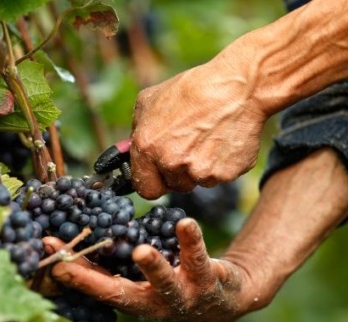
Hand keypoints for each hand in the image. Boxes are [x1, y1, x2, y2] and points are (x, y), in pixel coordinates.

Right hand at [43, 218, 254, 321]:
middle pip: (125, 295)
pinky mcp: (210, 281)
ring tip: (141, 250)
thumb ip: (112, 264)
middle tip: (71, 264)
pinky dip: (192, 241)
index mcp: (134, 300)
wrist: (224, 300)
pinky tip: (185, 222)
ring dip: (152, 267)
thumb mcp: (140, 278)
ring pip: (166, 283)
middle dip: (97, 282)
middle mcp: (155, 304)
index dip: (72, 272)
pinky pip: (201, 259)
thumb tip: (72, 238)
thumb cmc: (170, 283)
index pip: (97, 287)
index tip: (48, 251)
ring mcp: (184, 296)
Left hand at [130, 57, 266, 198]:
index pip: (145, 189)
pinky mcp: (225, 174)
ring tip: (207, 139)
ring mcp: (200, 171)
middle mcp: (172, 163)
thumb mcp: (149, 101)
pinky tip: (222, 141)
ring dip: (199, 168)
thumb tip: (130, 151)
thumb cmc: (192, 90)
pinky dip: (220, 164)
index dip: (152, 182)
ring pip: (197, 182)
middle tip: (188, 145)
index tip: (158, 176)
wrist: (237, 87)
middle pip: (173, 186)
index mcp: (148, 148)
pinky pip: (219, 177)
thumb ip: (136, 131)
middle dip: (178, 172)